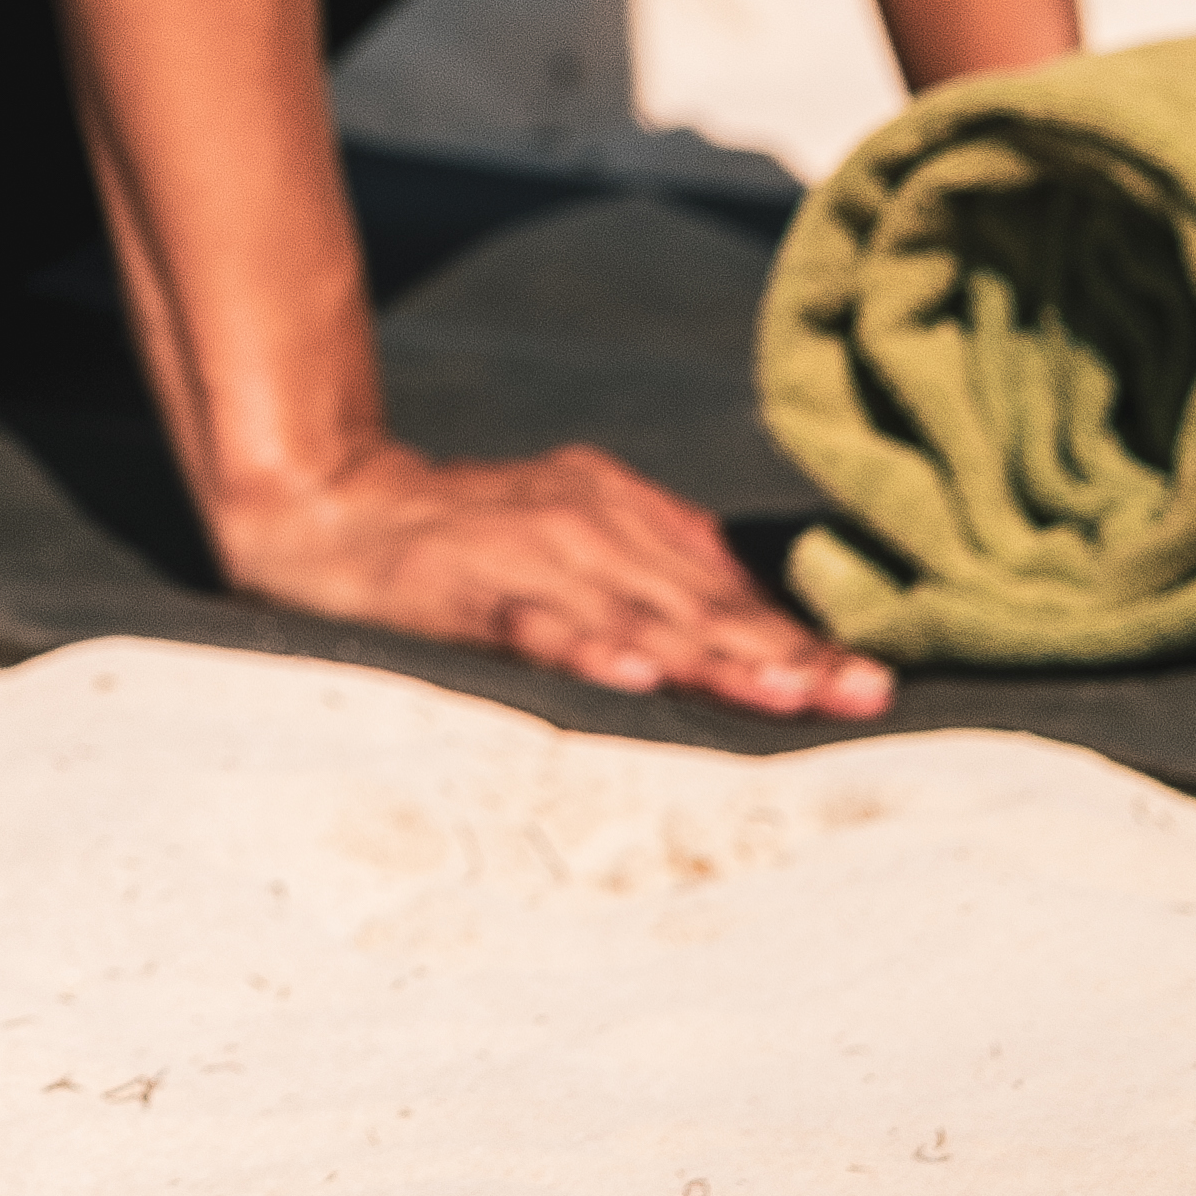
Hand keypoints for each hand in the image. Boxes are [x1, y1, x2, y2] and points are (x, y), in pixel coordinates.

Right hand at [213, 432, 891, 723]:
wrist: (325, 502)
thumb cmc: (459, 533)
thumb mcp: (570, 526)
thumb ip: (652, 560)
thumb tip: (749, 605)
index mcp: (617, 510)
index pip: (722, 588)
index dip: (797, 635)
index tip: (871, 680)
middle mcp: (582, 521)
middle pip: (697, 602)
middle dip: (780, 652)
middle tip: (854, 692)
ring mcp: (522, 549)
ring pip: (633, 611)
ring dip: (709, 653)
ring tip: (779, 690)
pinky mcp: (460, 581)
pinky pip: (531, 618)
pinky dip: (583, 642)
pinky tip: (631, 672)